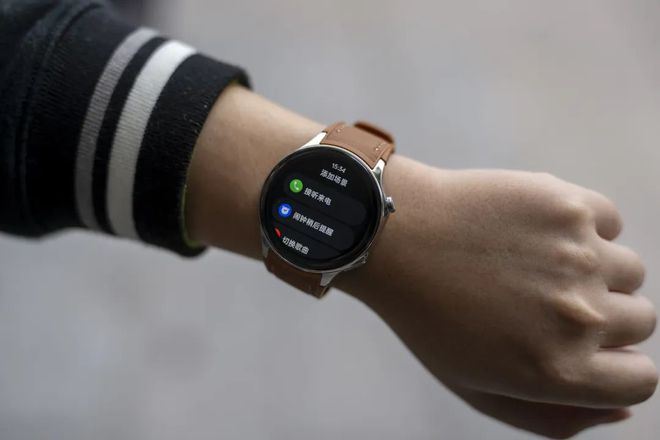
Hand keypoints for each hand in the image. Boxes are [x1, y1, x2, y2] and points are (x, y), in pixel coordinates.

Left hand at [339, 157, 657, 437]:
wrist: (396, 236)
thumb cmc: (429, 315)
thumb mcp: (478, 390)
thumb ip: (554, 418)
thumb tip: (619, 410)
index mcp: (560, 370)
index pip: (641, 381)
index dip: (615, 365)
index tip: (586, 346)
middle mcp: (580, 317)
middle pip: (640, 321)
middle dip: (603, 315)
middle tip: (544, 298)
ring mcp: (580, 257)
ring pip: (628, 270)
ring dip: (594, 268)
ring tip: (536, 262)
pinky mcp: (570, 206)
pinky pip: (608, 221)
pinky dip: (584, 225)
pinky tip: (534, 230)